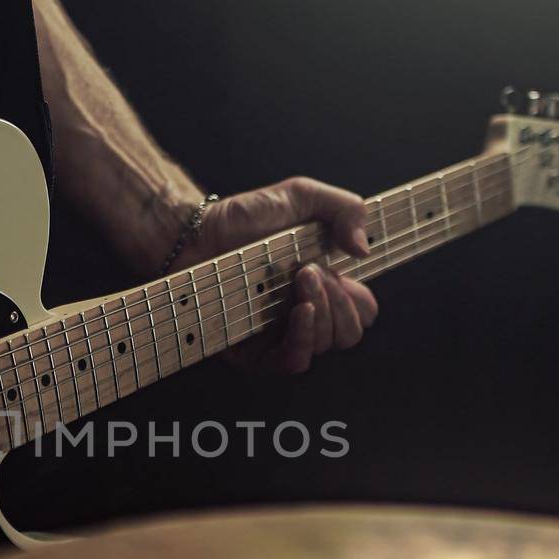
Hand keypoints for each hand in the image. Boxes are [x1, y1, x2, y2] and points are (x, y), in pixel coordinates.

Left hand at [174, 177, 378, 373]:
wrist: (193, 234)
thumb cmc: (242, 218)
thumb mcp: (300, 196)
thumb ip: (344, 209)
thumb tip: (365, 250)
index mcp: (321, 287)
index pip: (360, 313)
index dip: (360, 301)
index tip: (347, 273)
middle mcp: (303, 315)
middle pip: (348, 334)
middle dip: (340, 301)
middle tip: (312, 270)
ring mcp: (279, 335)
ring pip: (324, 345)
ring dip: (322, 310)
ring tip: (299, 277)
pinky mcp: (253, 353)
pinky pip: (292, 362)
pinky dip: (304, 338)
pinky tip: (299, 310)